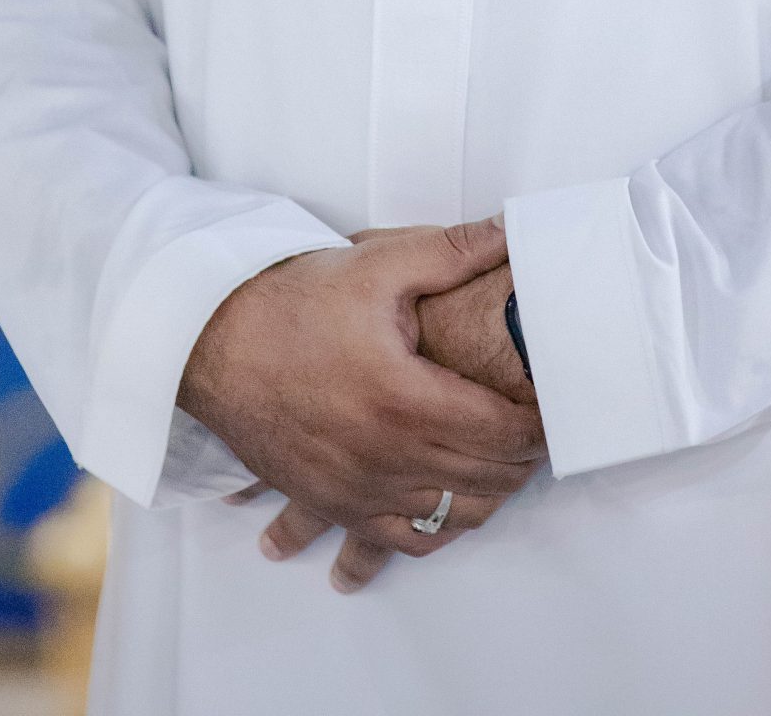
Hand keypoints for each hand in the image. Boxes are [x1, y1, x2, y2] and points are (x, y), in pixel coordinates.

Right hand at [181, 216, 543, 553]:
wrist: (212, 341)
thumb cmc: (293, 300)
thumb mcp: (376, 263)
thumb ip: (452, 252)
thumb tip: (511, 231)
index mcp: (402, 398)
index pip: (501, 431)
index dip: (540, 423)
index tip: (558, 405)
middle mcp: (383, 456)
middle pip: (485, 477)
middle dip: (524, 457)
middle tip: (541, 429)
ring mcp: (356, 489)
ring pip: (451, 517)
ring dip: (490, 495)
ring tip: (506, 464)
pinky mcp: (332, 503)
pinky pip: (401, 540)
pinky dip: (437, 530)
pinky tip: (450, 511)